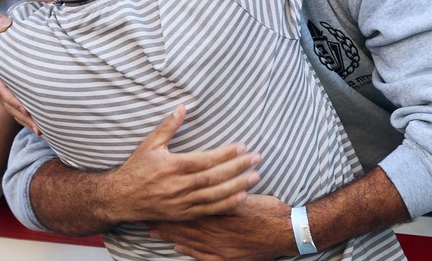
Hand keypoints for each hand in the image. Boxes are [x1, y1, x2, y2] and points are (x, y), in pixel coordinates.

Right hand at [0, 11, 36, 131]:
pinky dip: (27, 116)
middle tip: (39, 128)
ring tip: (42, 132)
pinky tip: (42, 124)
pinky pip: (18, 105)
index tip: (26, 108)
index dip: (12, 99)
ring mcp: (4, 87)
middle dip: (22, 117)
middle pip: (8, 104)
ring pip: (13, 108)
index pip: (0, 88)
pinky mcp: (11, 89)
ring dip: (26, 121)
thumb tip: (2, 24)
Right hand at [103, 106, 261, 222]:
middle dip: (238, 168)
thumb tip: (182, 106)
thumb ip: (168, 126)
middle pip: (214, 177)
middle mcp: (178, 185)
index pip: (205, 160)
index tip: (243, 147)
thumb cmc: (136, 168)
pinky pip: (208, 210)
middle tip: (257, 159)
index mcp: (172, 166)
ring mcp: (181, 202)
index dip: (225, 154)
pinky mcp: (183, 214)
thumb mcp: (149, 144)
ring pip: (215, 195)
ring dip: (237, 187)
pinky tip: (241, 198)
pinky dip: (226, 205)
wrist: (121, 198)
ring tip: (255, 177)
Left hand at [149, 195, 291, 260]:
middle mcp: (215, 229)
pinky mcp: (226, 257)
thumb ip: (228, 190)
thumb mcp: (246, 195)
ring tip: (152, 231)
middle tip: (145, 216)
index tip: (155, 199)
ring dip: (170, 235)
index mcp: (219, 211)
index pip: (189, 205)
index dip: (171, 202)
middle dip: (164, 219)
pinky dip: (189, 251)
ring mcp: (220, 245)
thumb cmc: (268, 211)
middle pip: (184, 223)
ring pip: (189, 239)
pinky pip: (202, 255)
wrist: (286, 232)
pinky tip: (177, 248)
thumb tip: (212, 178)